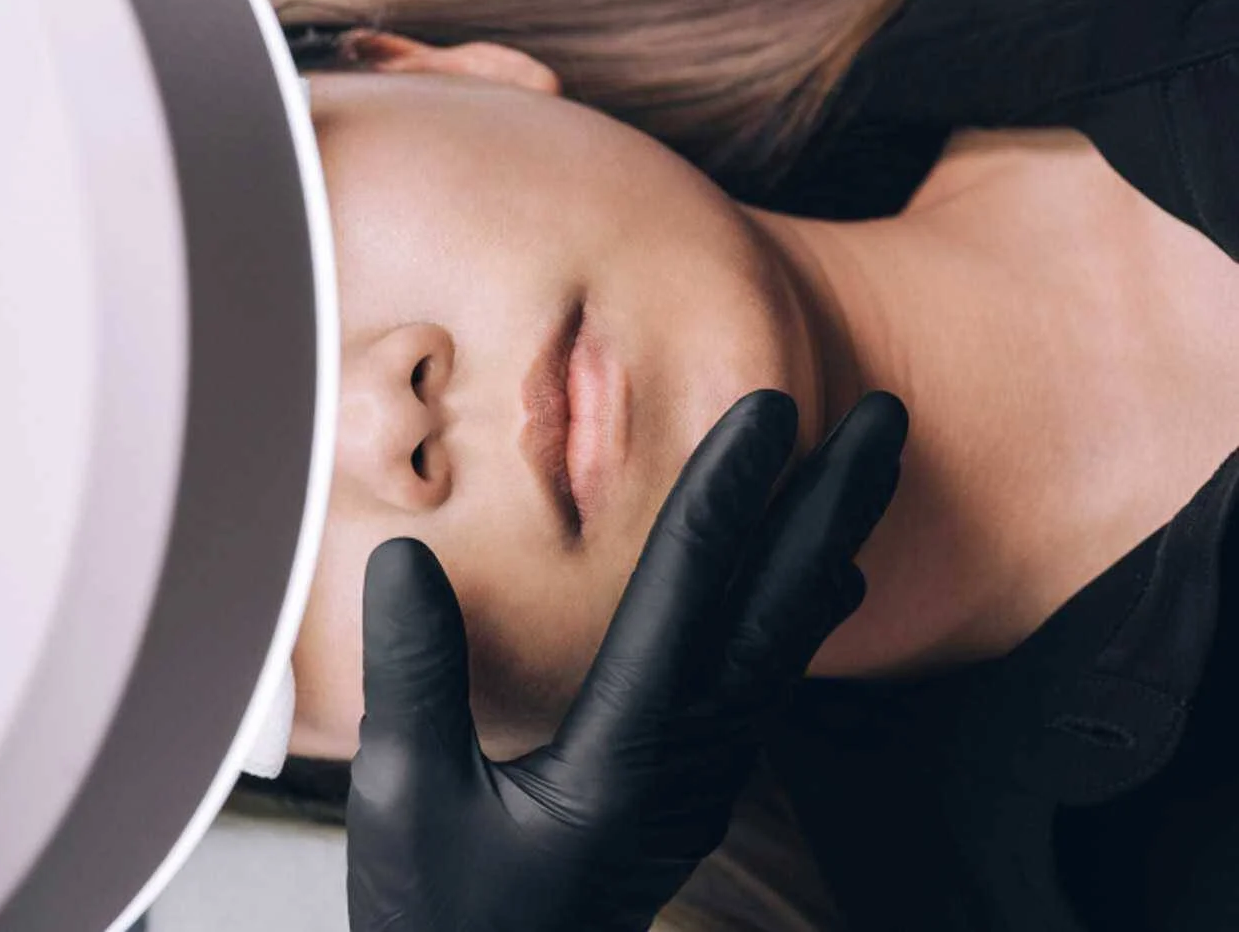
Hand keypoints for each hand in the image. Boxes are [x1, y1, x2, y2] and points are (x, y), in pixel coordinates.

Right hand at [347, 389, 908, 931]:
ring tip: (868, 480)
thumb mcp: (405, 803)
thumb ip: (415, 679)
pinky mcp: (696, 781)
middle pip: (776, 609)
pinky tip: (824, 582)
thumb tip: (408, 559)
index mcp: (622, 755)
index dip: (729, 491)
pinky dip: (803, 611)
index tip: (771, 412)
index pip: (687, 591)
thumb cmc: (447, 917)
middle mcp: (688, 758)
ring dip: (829, 548)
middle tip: (888, 422)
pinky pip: (768, 676)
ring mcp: (705, 774)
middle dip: (834, 506)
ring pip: (785, 641)